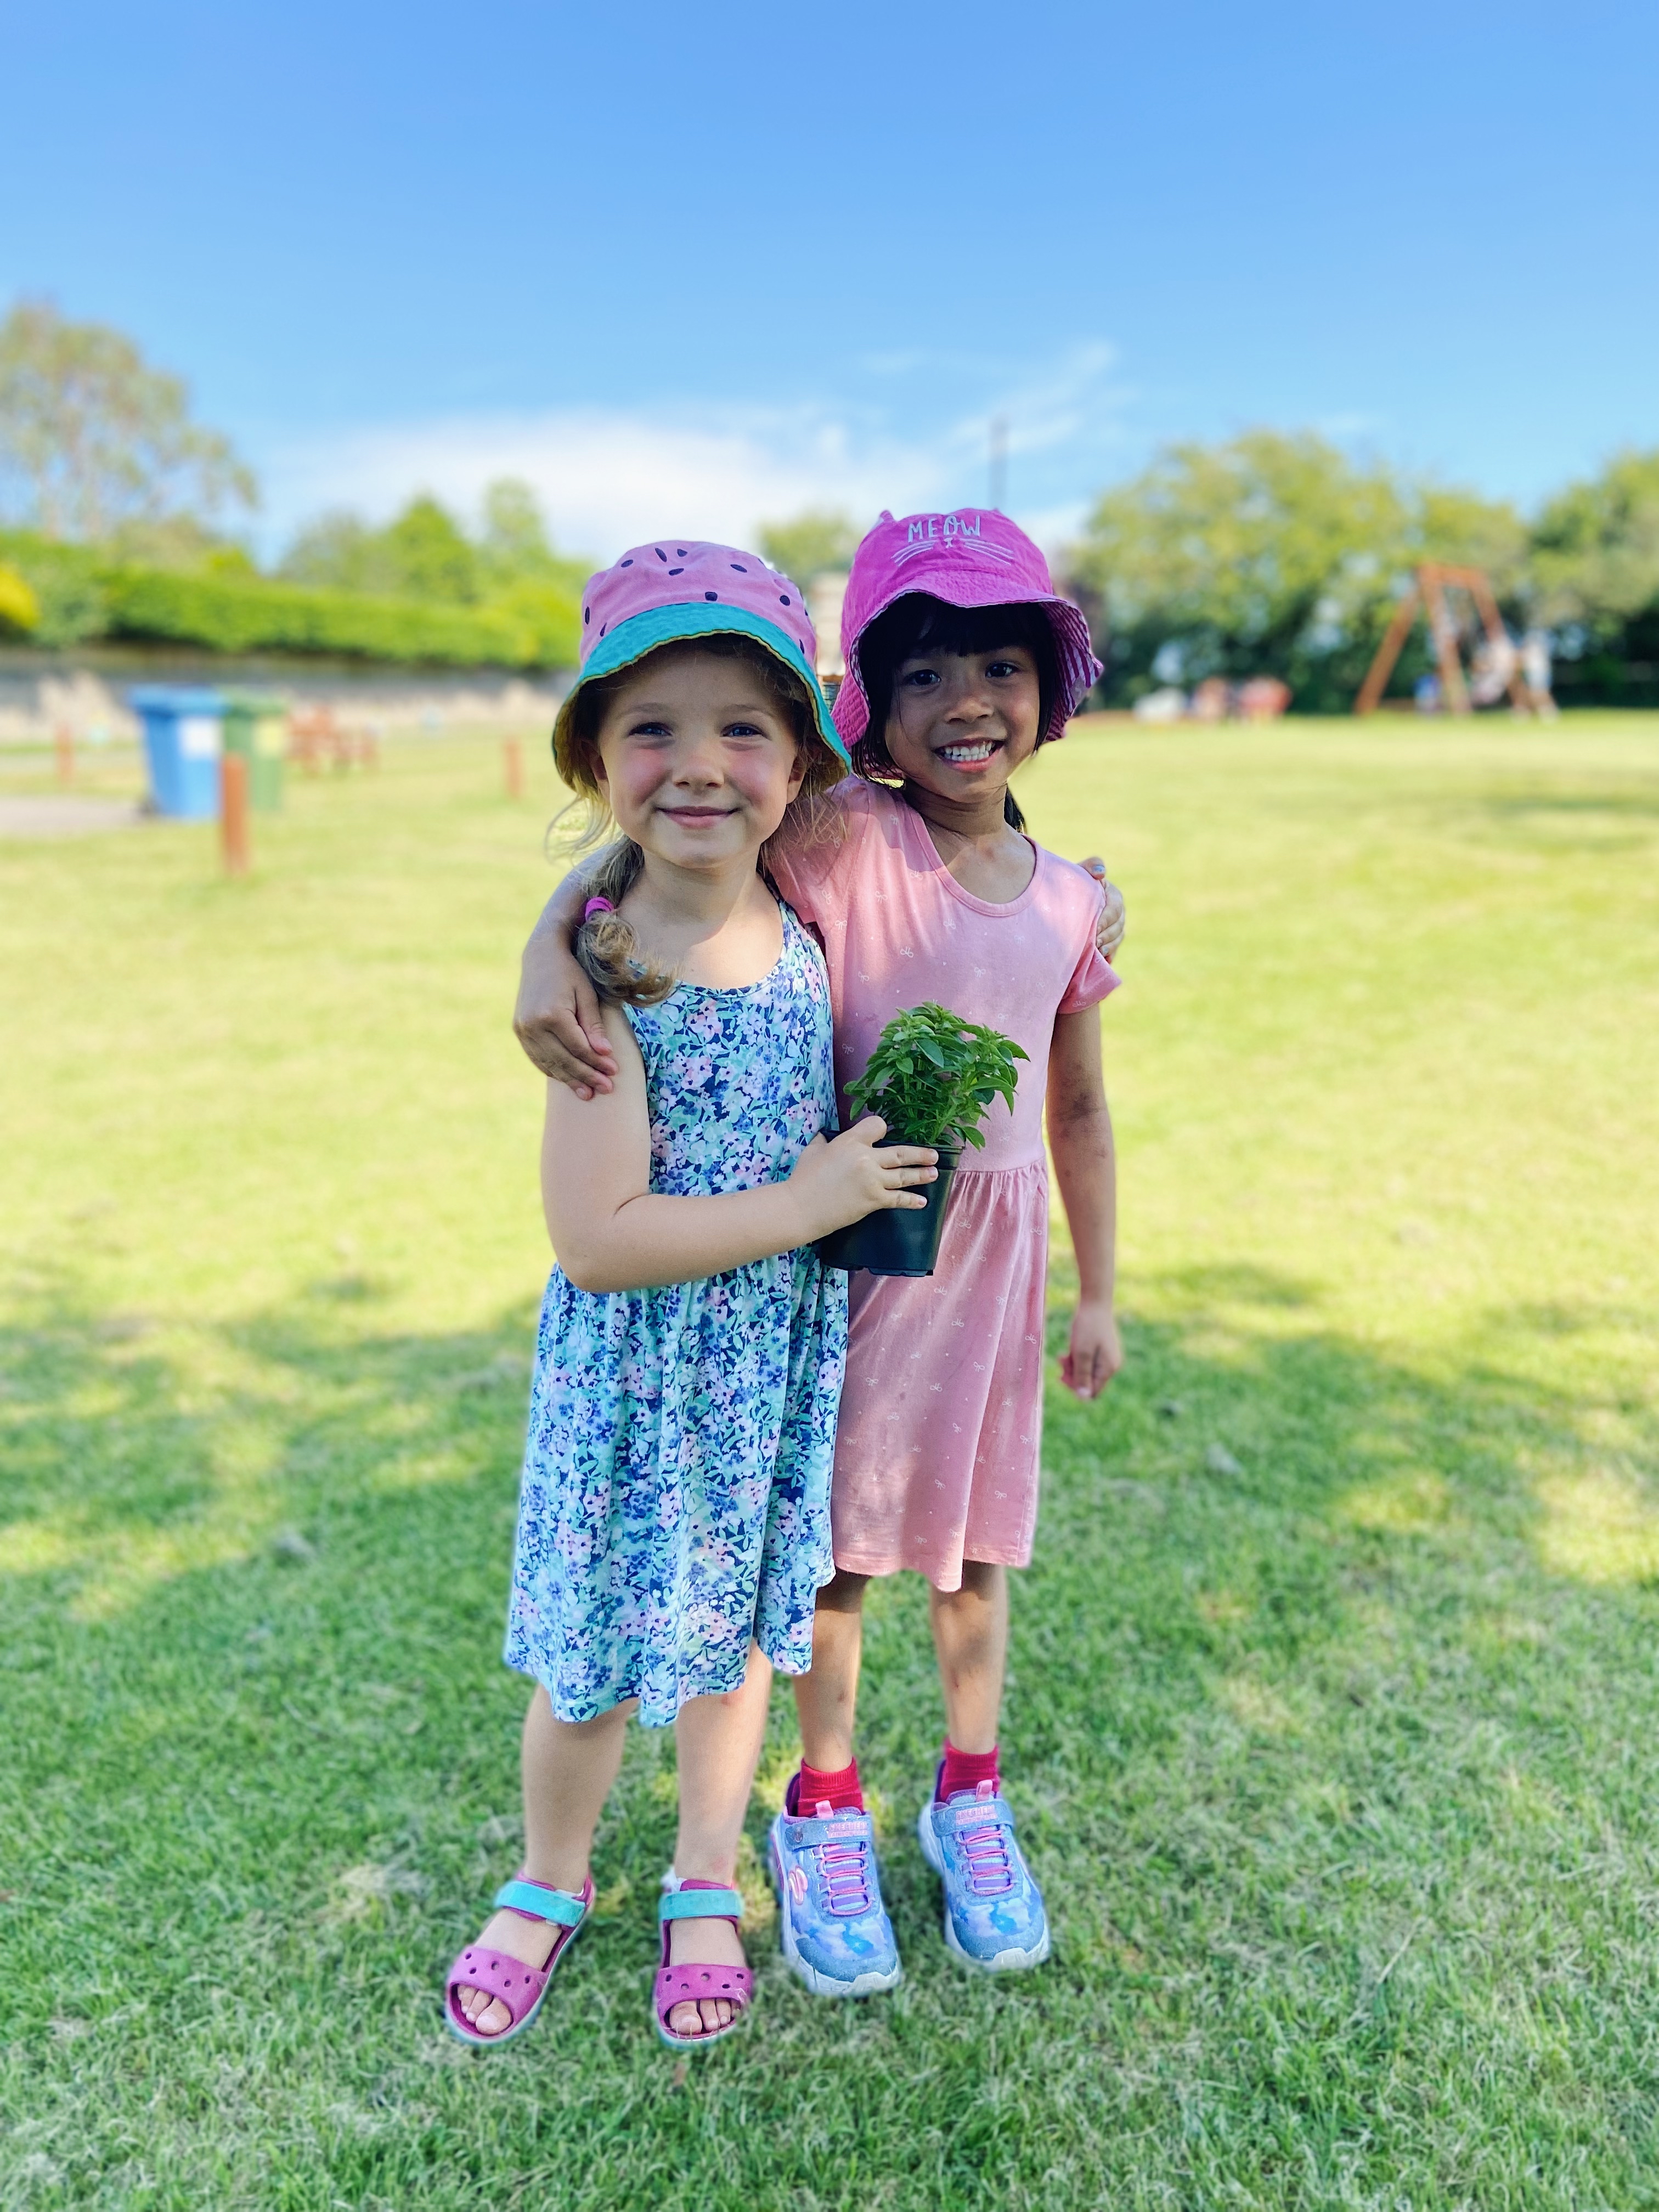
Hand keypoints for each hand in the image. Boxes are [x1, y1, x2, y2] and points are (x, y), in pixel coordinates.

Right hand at [514, 918, 617, 1096]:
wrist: (540, 956)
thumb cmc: (570, 973)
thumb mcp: (587, 995)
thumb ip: (594, 1026)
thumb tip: (605, 1054)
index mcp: (552, 1014)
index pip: (578, 1048)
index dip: (596, 1062)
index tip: (614, 1072)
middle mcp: (533, 1025)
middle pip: (564, 1060)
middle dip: (586, 1076)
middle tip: (606, 1089)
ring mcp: (523, 1030)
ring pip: (549, 1063)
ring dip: (570, 1080)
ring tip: (588, 1093)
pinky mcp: (519, 1031)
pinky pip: (537, 1058)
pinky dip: (553, 1070)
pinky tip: (568, 1080)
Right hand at [786, 1117, 937, 1239]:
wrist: (801, 1208)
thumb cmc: (803, 1179)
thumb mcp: (813, 1150)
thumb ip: (824, 1141)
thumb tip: (826, 1137)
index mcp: (851, 1141)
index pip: (877, 1126)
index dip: (881, 1128)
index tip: (885, 1133)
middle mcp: (866, 1158)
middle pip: (900, 1153)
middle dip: (919, 1154)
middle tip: (933, 1155)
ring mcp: (872, 1180)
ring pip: (904, 1175)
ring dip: (921, 1174)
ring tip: (934, 1173)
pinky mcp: (873, 1200)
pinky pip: (898, 1199)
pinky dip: (912, 1200)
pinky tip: (922, 1201)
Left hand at [1060, 1297, 1120, 1398]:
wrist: (1094, 1302)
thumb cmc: (1087, 1326)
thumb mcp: (1081, 1353)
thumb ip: (1082, 1376)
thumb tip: (1084, 1397)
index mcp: (1109, 1368)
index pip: (1092, 1392)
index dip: (1076, 1388)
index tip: (1062, 1375)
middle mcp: (1111, 1365)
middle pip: (1089, 1383)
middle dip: (1072, 1376)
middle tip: (1060, 1362)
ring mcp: (1106, 1358)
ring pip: (1086, 1372)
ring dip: (1072, 1367)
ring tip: (1062, 1356)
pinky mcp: (1101, 1350)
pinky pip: (1087, 1362)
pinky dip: (1076, 1359)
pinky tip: (1067, 1353)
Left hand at [1081, 858, 1125, 961]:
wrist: (1062, 902)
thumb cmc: (1071, 884)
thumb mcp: (1078, 872)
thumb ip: (1090, 866)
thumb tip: (1101, 871)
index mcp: (1113, 895)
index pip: (1115, 907)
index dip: (1107, 918)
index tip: (1095, 927)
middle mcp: (1117, 912)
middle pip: (1119, 925)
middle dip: (1108, 934)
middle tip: (1096, 942)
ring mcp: (1115, 927)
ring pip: (1118, 938)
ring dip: (1110, 946)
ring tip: (1099, 951)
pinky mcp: (1108, 941)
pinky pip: (1113, 949)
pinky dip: (1108, 956)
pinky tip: (1101, 960)